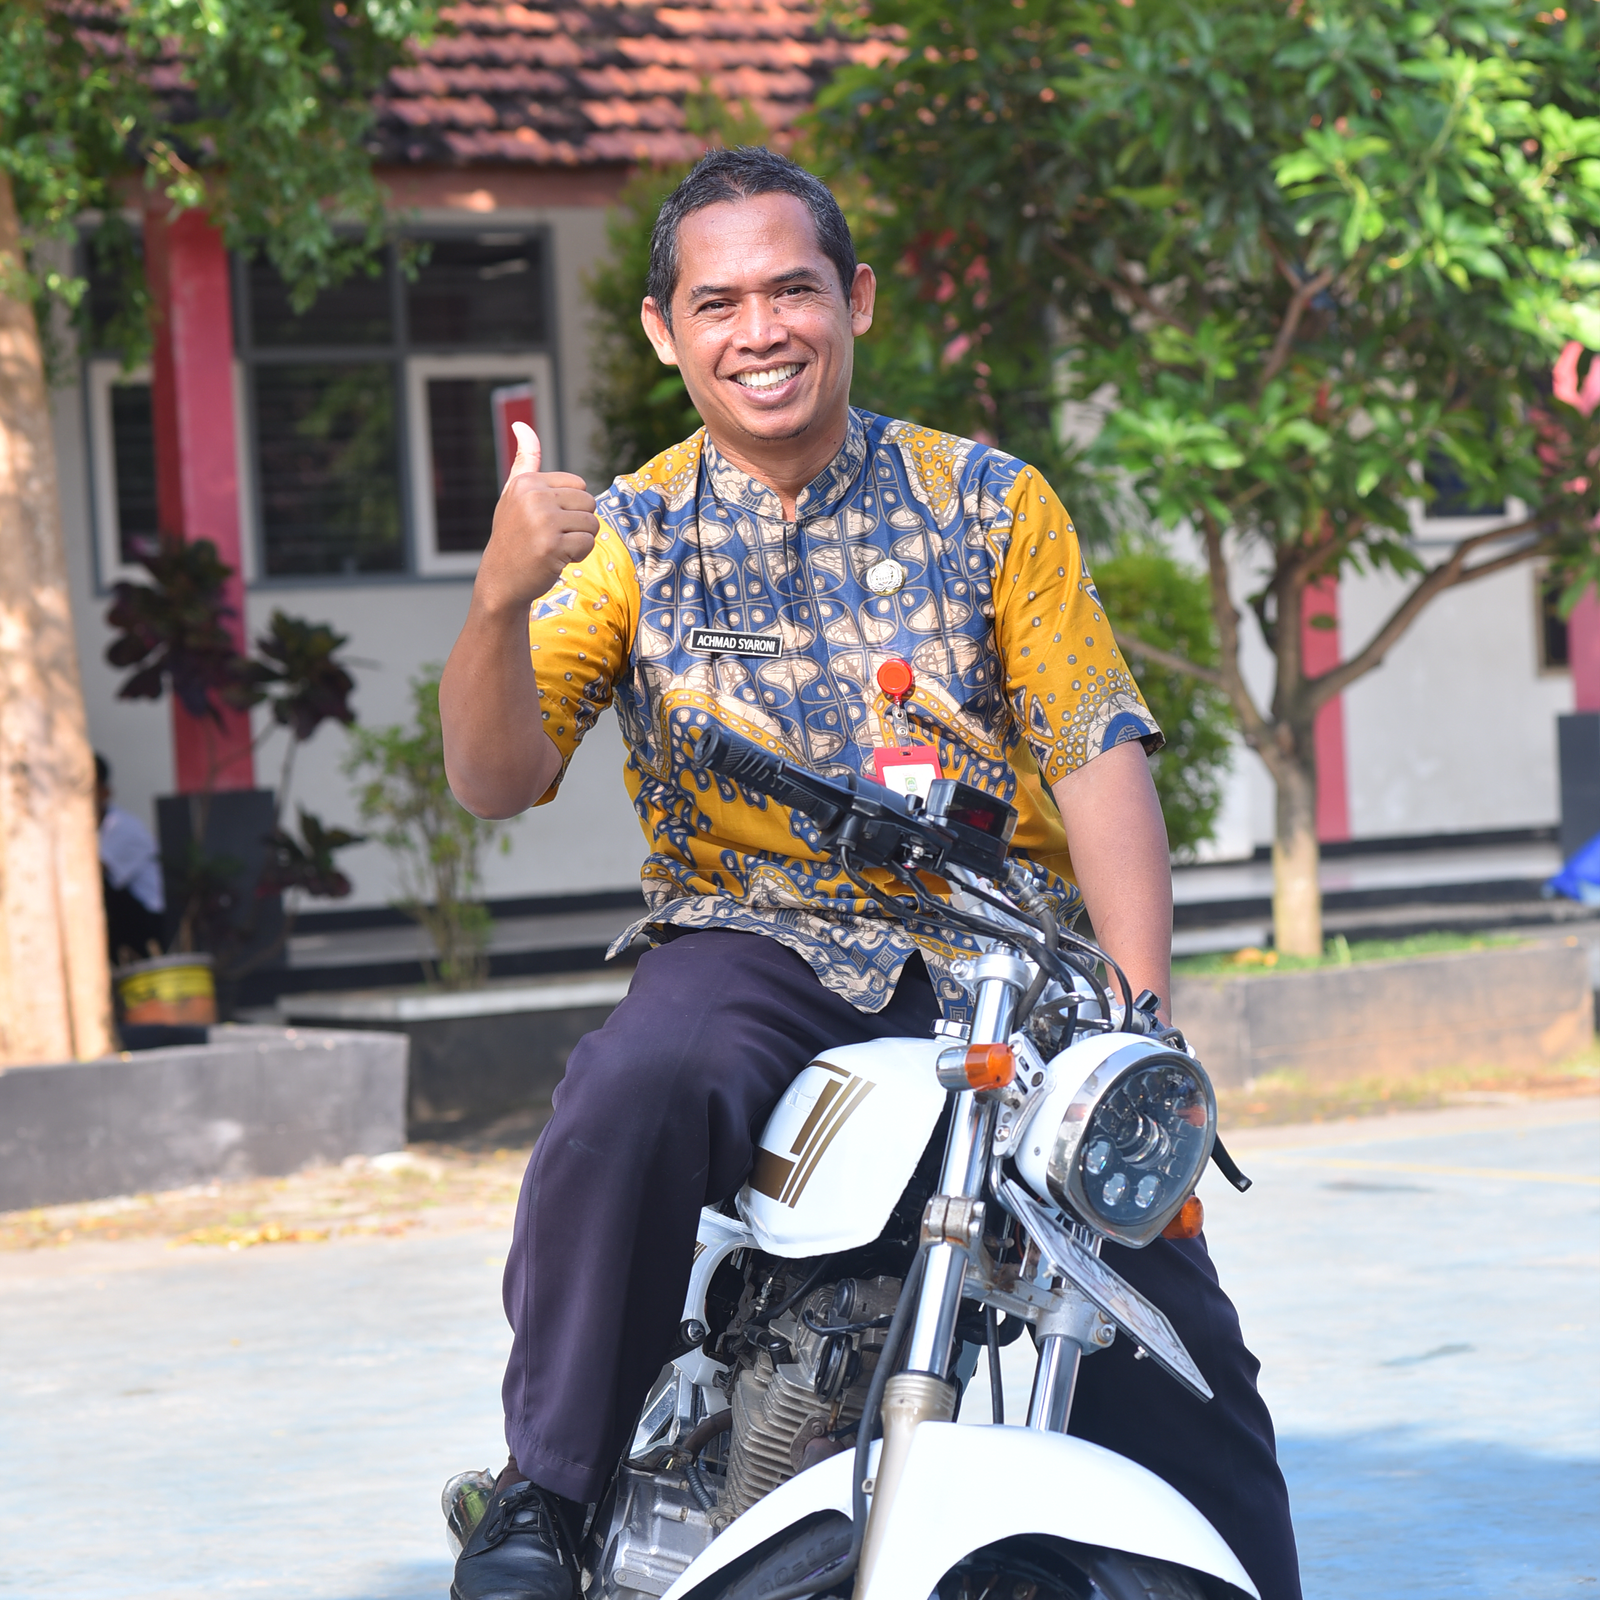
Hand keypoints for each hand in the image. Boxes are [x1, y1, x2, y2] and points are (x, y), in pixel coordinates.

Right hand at [476, 421, 598, 613]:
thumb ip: (525, 460)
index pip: (579, 485)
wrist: (501, 580)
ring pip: (592, 524)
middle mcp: (533, 497)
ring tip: (555, 547)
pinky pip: (588, 544)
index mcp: (527, 482)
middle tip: (553, 536)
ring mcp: (543, 521)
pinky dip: (578, 555)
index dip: (572, 507)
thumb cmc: (513, 536)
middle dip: (579, 523)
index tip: (549, 520)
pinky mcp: (552, 545)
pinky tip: (557, 559)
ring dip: (580, 540)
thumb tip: (521, 425)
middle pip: (589, 502)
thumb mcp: (514, 494)